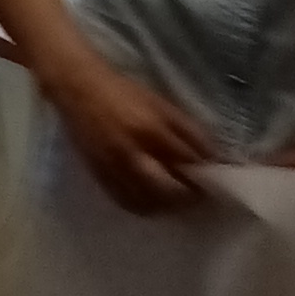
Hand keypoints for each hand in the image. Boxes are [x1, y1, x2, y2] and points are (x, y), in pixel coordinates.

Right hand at [51, 59, 215, 214]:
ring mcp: (114, 166)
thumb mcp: (161, 104)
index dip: (206, 172)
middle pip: (170, 189)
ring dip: (168, 205)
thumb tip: (210, 156)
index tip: (216, 179)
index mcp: (152, 128)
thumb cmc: (123, 92)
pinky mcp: (99, 174)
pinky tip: (152, 203)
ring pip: (148, 200)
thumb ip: (186, 130)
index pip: (188, 161)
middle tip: (199, 195)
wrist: (78, 88)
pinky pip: (125, 201)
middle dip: (189, 195)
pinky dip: (143, 207)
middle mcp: (133, 151)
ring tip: (178, 201)